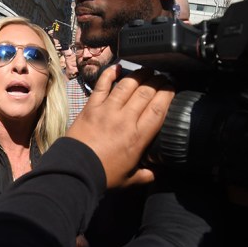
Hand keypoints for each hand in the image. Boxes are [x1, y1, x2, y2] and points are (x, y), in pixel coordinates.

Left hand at [67, 64, 173, 188]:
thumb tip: (156, 173)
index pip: (159, 107)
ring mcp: (107, 110)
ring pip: (127, 85)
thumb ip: (145, 174)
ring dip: (139, 74)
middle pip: (146, 92)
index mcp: (139, 136)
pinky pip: (102, 85)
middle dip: (157, 81)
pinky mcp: (91, 107)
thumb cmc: (103, 176)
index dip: (168, 93)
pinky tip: (118, 67)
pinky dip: (110, 74)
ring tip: (147, 70)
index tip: (172, 87)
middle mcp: (125, 119)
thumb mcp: (129, 179)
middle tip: (162, 76)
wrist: (75, 171)